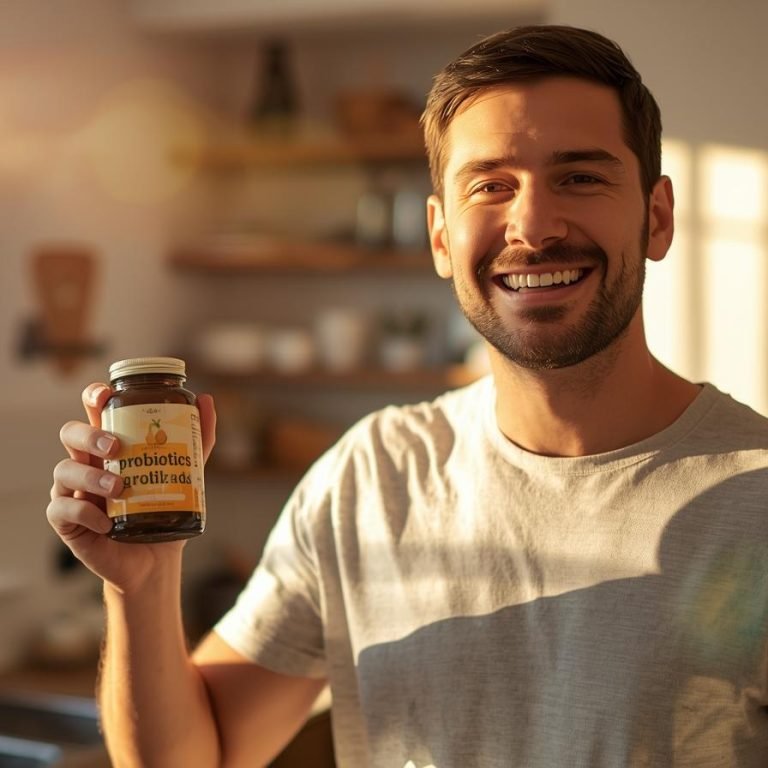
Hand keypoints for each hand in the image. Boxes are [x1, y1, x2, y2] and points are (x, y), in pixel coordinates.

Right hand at [47, 383, 216, 592]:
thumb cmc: (164, 508)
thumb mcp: (186, 472)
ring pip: (63, 470)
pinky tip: (106, 521)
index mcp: (110, 446)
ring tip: (119, 487)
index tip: (106, 395)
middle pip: (71, 433)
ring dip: (90, 477)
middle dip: (90, 435)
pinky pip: (61, 510)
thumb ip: (198, 440)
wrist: (156, 559)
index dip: (93, 396)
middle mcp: (87, 463)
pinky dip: (84, 513)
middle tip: (116, 448)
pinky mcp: (66, 522)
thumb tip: (206, 400)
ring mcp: (73, 491)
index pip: (93, 411)